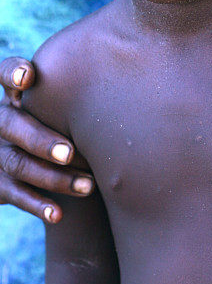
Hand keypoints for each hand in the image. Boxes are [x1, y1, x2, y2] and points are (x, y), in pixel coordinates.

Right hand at [0, 56, 93, 222]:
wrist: (58, 157)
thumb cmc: (75, 118)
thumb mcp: (70, 101)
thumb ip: (81, 88)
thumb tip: (127, 70)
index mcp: (18, 93)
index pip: (5, 73)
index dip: (12, 72)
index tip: (27, 76)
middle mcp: (3, 118)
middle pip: (11, 124)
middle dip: (40, 140)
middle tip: (71, 153)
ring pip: (17, 163)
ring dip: (52, 177)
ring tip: (88, 187)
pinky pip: (14, 193)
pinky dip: (37, 204)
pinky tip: (58, 213)